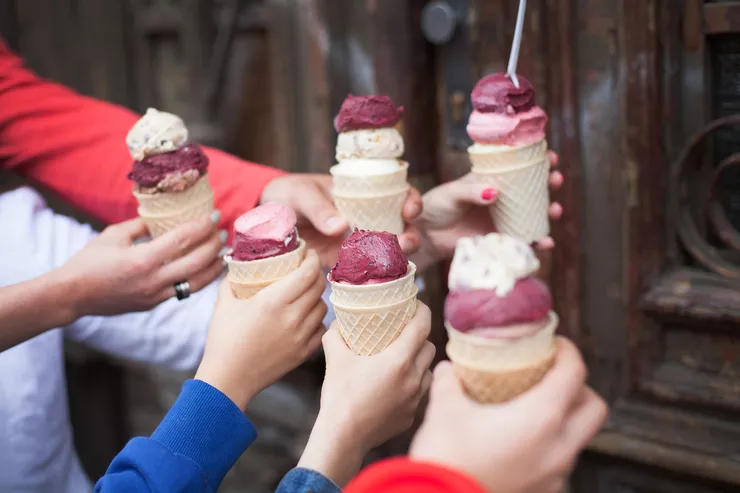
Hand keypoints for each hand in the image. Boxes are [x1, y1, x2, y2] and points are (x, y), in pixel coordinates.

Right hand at [59, 212, 224, 317]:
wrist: (73, 295)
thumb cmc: (90, 260)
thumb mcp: (114, 235)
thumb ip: (142, 225)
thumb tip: (164, 216)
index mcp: (143, 259)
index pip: (183, 239)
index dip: (203, 225)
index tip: (215, 214)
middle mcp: (153, 280)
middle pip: (197, 262)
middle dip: (214, 245)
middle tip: (223, 232)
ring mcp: (155, 295)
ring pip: (197, 283)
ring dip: (214, 267)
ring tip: (224, 254)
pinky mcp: (154, 304)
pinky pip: (184, 291)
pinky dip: (199, 279)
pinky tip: (207, 269)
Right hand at [195, 250, 326, 409]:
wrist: (228, 379)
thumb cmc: (223, 341)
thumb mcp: (224, 304)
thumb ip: (232, 280)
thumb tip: (237, 263)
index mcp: (274, 301)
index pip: (307, 272)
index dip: (312, 259)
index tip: (308, 253)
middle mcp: (292, 317)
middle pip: (319, 287)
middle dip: (316, 274)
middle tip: (307, 270)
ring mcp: (300, 336)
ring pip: (323, 307)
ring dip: (317, 297)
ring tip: (306, 294)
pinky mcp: (303, 353)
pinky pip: (321, 329)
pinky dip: (317, 320)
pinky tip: (307, 317)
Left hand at [259, 173, 422, 266]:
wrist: (267, 218)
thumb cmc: (288, 194)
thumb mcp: (302, 194)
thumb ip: (319, 208)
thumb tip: (341, 226)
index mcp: (362, 194)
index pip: (397, 194)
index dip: (411, 201)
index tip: (409, 209)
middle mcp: (367, 218)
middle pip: (401, 226)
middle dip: (411, 235)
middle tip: (406, 242)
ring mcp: (357, 242)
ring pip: (388, 251)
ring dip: (396, 258)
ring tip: (394, 263)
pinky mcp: (343, 262)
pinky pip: (364, 271)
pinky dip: (372, 277)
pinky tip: (373, 283)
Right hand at [297, 302, 434, 486]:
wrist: (343, 437)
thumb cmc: (340, 396)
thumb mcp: (335, 358)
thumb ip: (336, 335)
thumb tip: (338, 322)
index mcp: (399, 360)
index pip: (422, 325)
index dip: (421, 311)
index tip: (416, 305)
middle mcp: (413, 378)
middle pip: (429, 347)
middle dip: (420, 337)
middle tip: (405, 332)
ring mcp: (415, 399)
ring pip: (427, 371)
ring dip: (419, 362)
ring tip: (403, 359)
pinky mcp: (411, 415)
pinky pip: (419, 393)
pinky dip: (412, 384)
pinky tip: (396, 385)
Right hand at [410, 337, 606, 492]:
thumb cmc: (447, 458)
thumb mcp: (445, 409)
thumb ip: (450, 382)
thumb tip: (448, 369)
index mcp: (541, 418)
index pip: (575, 373)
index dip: (568, 352)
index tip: (554, 344)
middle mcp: (557, 446)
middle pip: (594, 408)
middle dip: (579, 386)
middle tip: (552, 375)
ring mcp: (554, 473)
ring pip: (581, 436)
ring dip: (567, 416)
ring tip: (535, 405)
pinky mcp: (544, 489)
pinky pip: (562, 459)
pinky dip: (552, 442)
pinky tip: (522, 437)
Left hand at [412, 151, 562, 271]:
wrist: (427, 236)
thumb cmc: (437, 206)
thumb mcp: (452, 193)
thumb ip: (471, 191)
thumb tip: (493, 192)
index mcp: (490, 180)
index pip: (517, 167)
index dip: (537, 161)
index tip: (551, 157)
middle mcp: (501, 199)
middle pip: (531, 190)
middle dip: (549, 184)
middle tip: (556, 180)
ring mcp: (502, 219)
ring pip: (532, 214)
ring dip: (548, 212)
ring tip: (556, 210)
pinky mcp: (500, 239)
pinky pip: (523, 240)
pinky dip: (537, 242)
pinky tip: (546, 241)